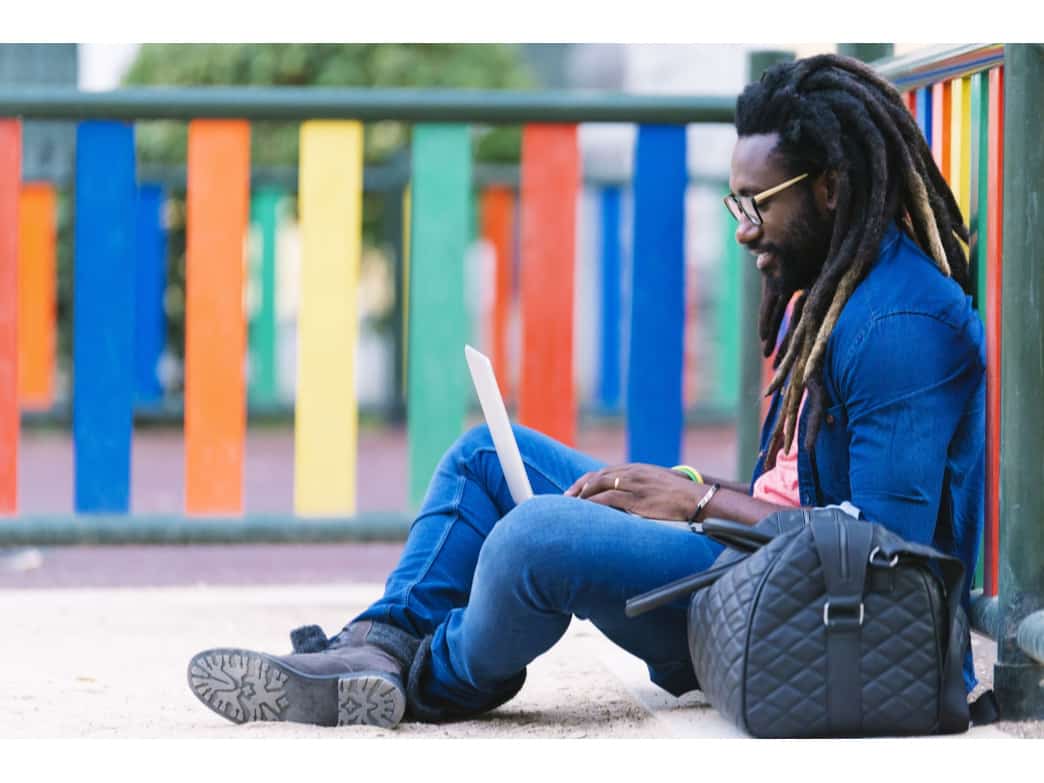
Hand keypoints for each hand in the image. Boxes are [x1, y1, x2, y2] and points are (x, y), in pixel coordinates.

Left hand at [564, 463, 703, 520]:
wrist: (695, 498)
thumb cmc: (678, 494)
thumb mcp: (656, 482)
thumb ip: (641, 484)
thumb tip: (629, 493)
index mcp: (635, 469)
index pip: (604, 472)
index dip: (587, 481)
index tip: (575, 490)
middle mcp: (632, 473)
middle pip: (597, 477)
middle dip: (579, 487)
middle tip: (566, 497)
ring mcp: (634, 485)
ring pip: (600, 485)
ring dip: (583, 496)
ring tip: (572, 505)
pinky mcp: (637, 499)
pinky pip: (609, 499)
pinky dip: (594, 503)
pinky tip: (586, 509)